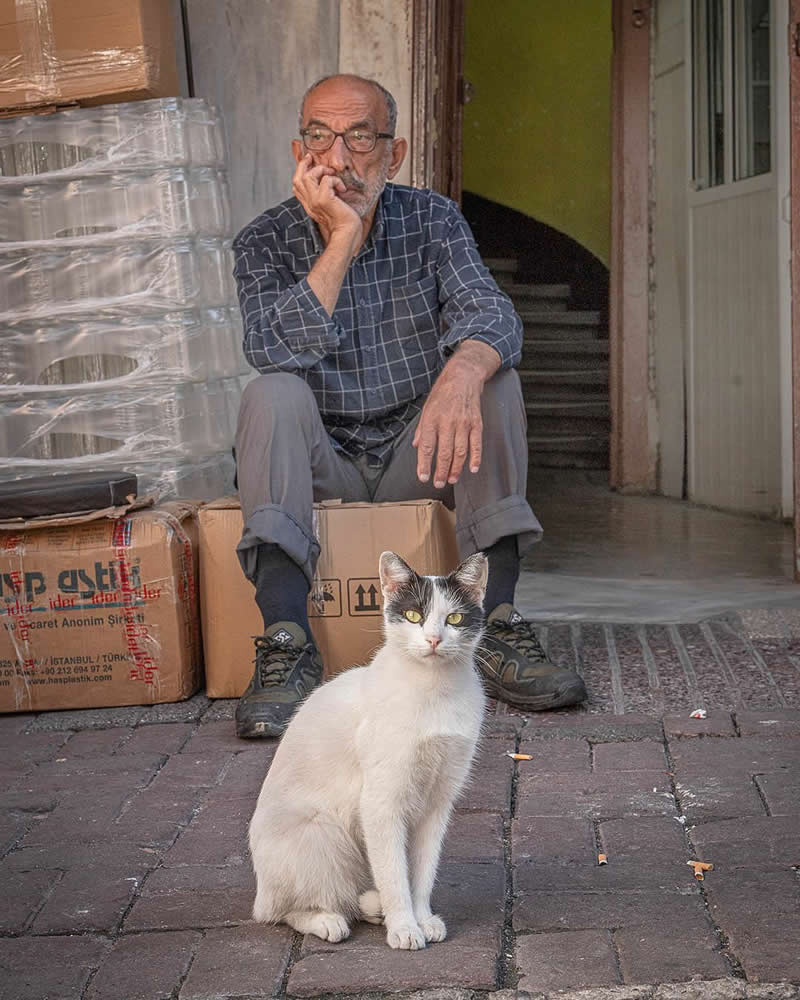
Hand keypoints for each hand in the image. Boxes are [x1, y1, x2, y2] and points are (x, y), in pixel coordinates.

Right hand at [292, 154, 360, 246]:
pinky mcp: (324, 200)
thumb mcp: (332, 208)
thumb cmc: (345, 225)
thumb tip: (328, 183)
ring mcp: (315, 202)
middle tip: (311, 158)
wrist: (348, 235)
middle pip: (297, 179)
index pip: (297, 187)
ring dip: (321, 170)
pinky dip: (336, 180)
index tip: (308, 163)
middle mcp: (309, 204)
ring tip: (332, 174)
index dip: (300, 172)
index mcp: (310, 206)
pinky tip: (343, 189)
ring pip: (307, 177)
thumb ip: (326, 198)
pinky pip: (327, 180)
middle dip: (303, 165)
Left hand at [413, 357, 483, 488]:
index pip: (427, 447)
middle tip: (438, 484)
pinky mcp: (476, 423)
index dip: (424, 464)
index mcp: (431, 419)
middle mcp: (447, 423)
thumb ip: (422, 429)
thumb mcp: (426, 408)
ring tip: (451, 479)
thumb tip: (416, 446)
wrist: (463, 376)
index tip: (423, 477)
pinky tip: (472, 469)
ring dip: (455, 469)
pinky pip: (476, 444)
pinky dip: (475, 458)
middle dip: (440, 471)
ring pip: (459, 452)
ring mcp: (463, 423)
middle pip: (443, 453)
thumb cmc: (443, 393)